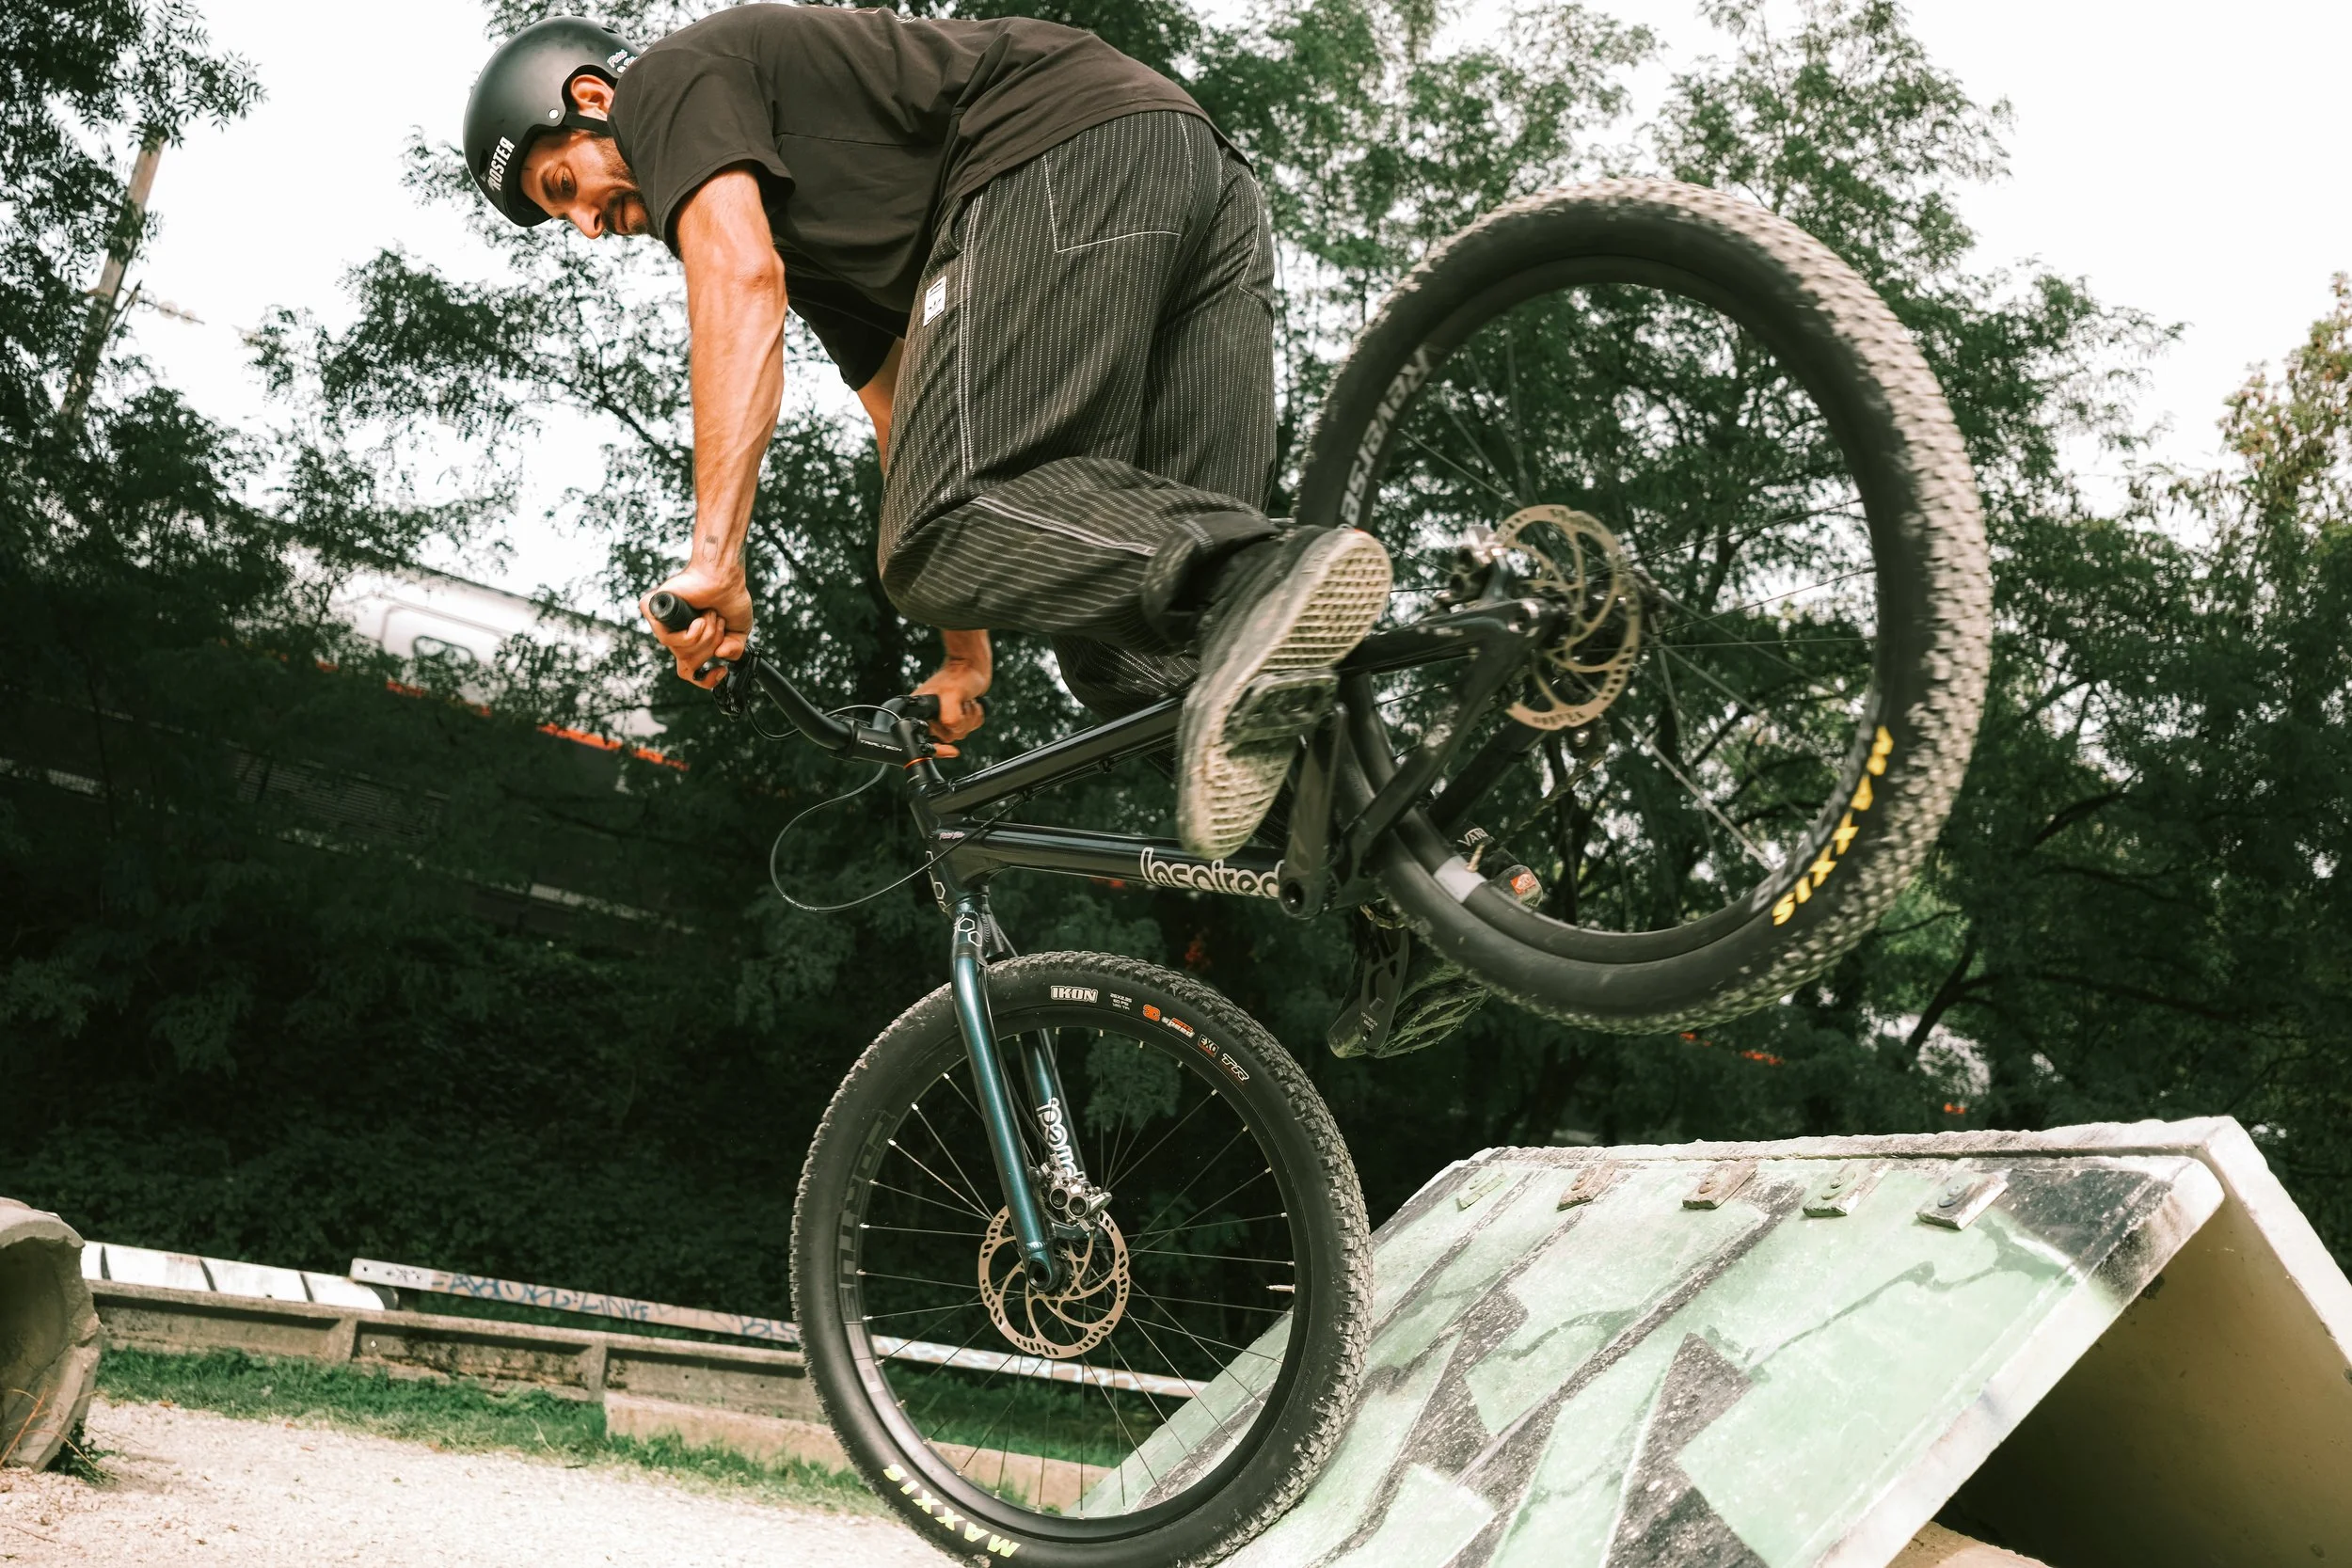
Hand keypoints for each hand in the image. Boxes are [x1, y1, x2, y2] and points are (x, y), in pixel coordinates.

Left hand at [642, 564, 753, 688]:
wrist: (726, 577)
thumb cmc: (730, 597)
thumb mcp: (739, 632)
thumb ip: (734, 651)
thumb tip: (719, 657)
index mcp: (691, 641)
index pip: (689, 672)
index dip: (705, 680)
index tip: (720, 671)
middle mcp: (675, 634)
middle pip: (689, 664)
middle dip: (710, 647)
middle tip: (718, 624)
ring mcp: (663, 624)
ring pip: (681, 653)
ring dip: (705, 637)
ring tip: (711, 616)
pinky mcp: (653, 610)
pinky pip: (667, 640)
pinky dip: (689, 634)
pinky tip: (698, 619)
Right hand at [912, 651, 989, 756]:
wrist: (973, 665)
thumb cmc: (960, 675)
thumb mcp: (952, 695)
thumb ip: (949, 716)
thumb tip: (950, 727)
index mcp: (920, 711)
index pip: (922, 741)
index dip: (937, 749)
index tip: (951, 751)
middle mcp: (930, 715)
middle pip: (946, 738)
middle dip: (959, 724)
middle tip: (959, 706)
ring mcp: (943, 716)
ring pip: (959, 734)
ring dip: (968, 719)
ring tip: (965, 702)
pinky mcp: (957, 716)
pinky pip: (969, 728)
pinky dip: (974, 718)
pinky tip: (970, 704)